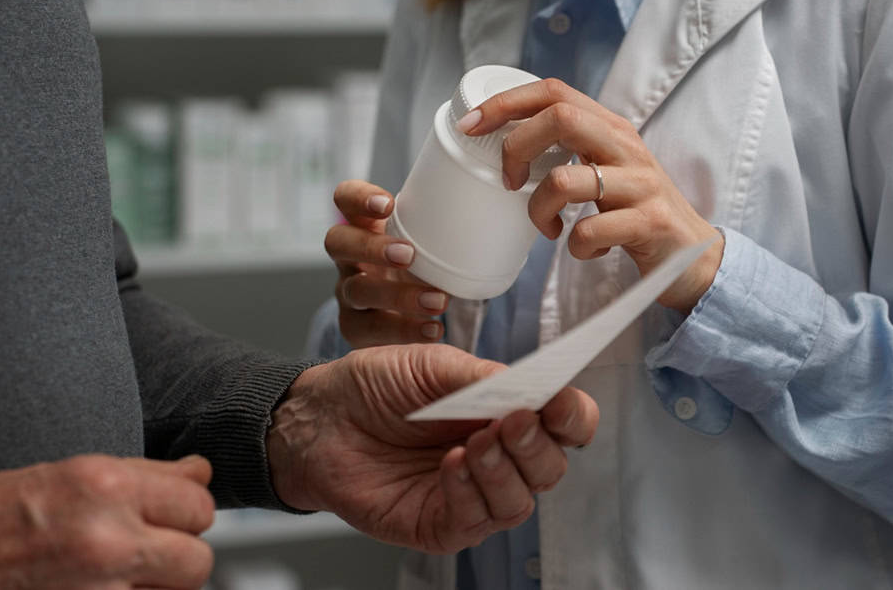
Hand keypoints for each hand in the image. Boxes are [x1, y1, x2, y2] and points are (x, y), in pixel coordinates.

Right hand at [0, 455, 214, 589]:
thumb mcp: (65, 474)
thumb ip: (142, 477)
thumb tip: (197, 473)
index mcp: (104, 486)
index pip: (198, 499)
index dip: (186, 508)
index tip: (175, 512)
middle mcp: (108, 538)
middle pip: (198, 554)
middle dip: (179, 550)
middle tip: (150, 548)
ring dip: (159, 584)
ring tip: (119, 574)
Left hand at [268, 343, 597, 553]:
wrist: (319, 416)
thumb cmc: (375, 386)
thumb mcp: (433, 365)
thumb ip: (484, 377)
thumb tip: (531, 388)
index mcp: (507, 413)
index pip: (565, 424)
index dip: (572, 416)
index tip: (558, 402)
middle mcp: (499, 458)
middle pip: (550, 467)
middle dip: (537, 444)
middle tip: (511, 421)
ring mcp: (472, 495)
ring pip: (520, 501)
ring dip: (504, 471)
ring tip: (475, 443)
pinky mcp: (441, 526)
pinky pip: (474, 521)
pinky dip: (468, 492)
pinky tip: (450, 465)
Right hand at [325, 179, 450, 347]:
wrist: (407, 312)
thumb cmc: (422, 264)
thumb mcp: (426, 241)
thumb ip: (447, 224)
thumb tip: (503, 206)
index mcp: (364, 225)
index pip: (345, 198)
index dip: (358, 197)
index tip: (388, 204)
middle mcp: (348, 257)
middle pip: (338, 242)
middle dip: (371, 247)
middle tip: (409, 255)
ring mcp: (347, 292)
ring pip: (356, 290)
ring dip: (397, 295)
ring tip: (437, 301)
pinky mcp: (353, 326)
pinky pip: (370, 329)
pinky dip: (404, 330)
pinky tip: (433, 330)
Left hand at [458, 78, 724, 312]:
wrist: (693, 256)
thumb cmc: (633, 212)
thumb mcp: (604, 168)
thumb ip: (567, 148)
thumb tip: (501, 143)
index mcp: (609, 127)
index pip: (554, 92)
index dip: (505, 103)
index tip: (469, 127)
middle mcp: (627, 146)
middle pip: (560, 119)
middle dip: (517, 149)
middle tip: (511, 183)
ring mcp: (641, 184)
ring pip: (566, 180)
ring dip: (540, 209)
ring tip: (548, 227)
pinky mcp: (649, 223)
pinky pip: (589, 231)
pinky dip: (576, 246)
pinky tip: (587, 248)